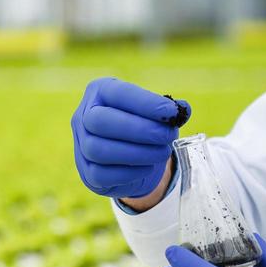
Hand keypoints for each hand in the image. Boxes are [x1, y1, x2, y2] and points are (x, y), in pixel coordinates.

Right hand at [72, 78, 190, 199]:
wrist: (127, 157)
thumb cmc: (141, 125)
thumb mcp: (153, 112)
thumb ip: (168, 109)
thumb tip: (183, 110)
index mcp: (99, 92)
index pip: (118, 94)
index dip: (146, 103)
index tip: (171, 112)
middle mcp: (82, 116)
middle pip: (101, 121)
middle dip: (140, 129)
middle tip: (167, 135)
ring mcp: (81, 146)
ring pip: (100, 150)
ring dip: (138, 153)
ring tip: (162, 152)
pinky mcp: (87, 173)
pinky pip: (103, 174)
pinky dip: (130, 172)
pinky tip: (148, 167)